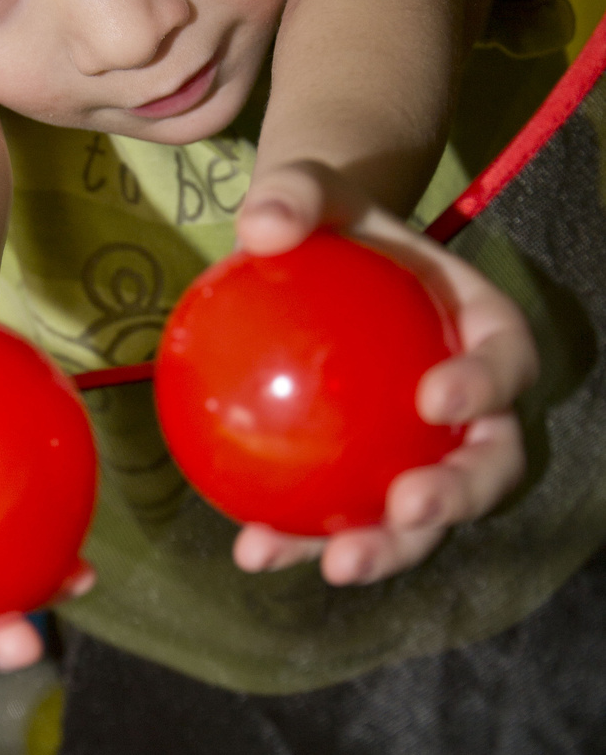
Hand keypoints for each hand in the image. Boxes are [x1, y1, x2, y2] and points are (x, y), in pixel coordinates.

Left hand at [230, 161, 538, 585]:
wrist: (313, 264)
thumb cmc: (331, 225)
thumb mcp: (314, 191)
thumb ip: (295, 195)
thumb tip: (259, 225)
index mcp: (480, 330)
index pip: (503, 360)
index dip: (485, 386)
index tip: (435, 397)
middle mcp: (469, 405)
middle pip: (487, 463)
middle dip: (457, 496)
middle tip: (406, 507)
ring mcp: (422, 451)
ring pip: (423, 516)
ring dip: (387, 548)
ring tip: (333, 563)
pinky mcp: (367, 483)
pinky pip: (341, 518)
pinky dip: (303, 541)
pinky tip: (252, 551)